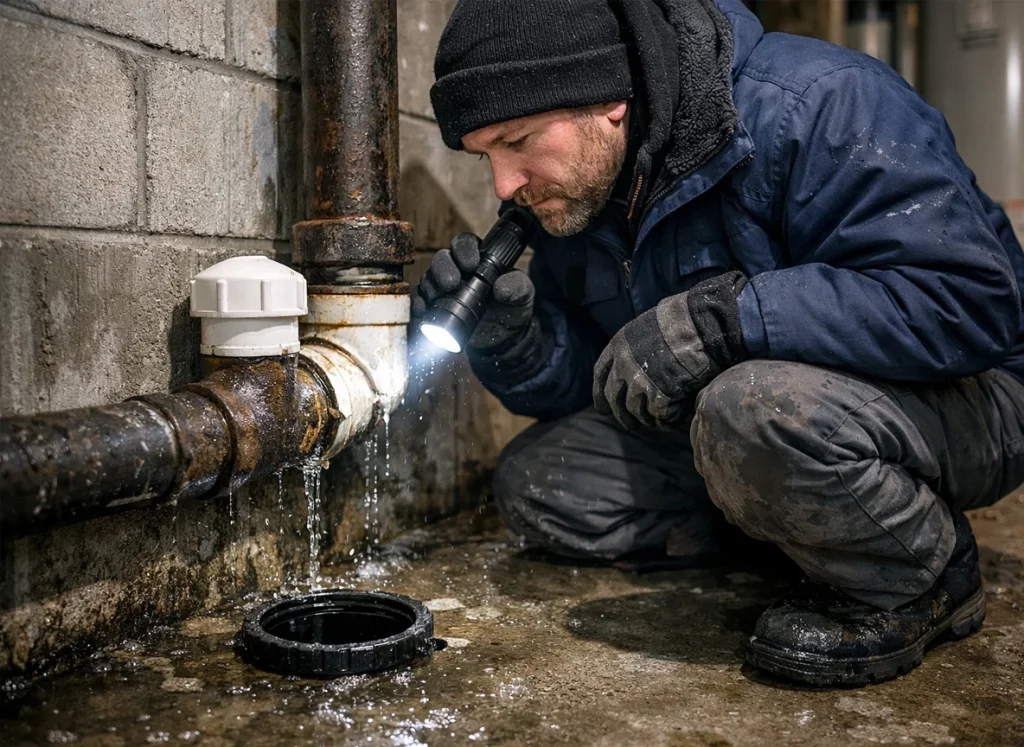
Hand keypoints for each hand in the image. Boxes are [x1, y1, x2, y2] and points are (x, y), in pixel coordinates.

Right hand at [411, 232, 534, 352]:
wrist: (503, 338)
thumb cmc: (512, 309)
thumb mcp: (522, 297)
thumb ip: (517, 288)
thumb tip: (501, 287)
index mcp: (478, 259)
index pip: (464, 244)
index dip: (464, 250)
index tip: (471, 265)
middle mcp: (457, 269)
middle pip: (441, 259)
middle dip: (443, 269)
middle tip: (452, 284)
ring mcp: (443, 288)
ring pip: (428, 279)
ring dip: (431, 287)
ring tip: (440, 298)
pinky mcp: (434, 307)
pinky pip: (420, 302)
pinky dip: (420, 305)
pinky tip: (424, 311)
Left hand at [593, 271, 748, 428]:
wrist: (701, 327)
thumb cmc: (682, 321)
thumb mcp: (648, 329)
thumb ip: (637, 350)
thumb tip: (638, 366)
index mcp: (618, 346)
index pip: (600, 376)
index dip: (600, 395)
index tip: (603, 408)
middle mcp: (623, 366)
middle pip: (615, 400)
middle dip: (623, 416)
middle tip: (632, 425)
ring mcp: (639, 383)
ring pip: (636, 412)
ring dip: (648, 418)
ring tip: (660, 419)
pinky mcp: (659, 397)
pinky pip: (660, 416)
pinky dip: (668, 420)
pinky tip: (676, 417)